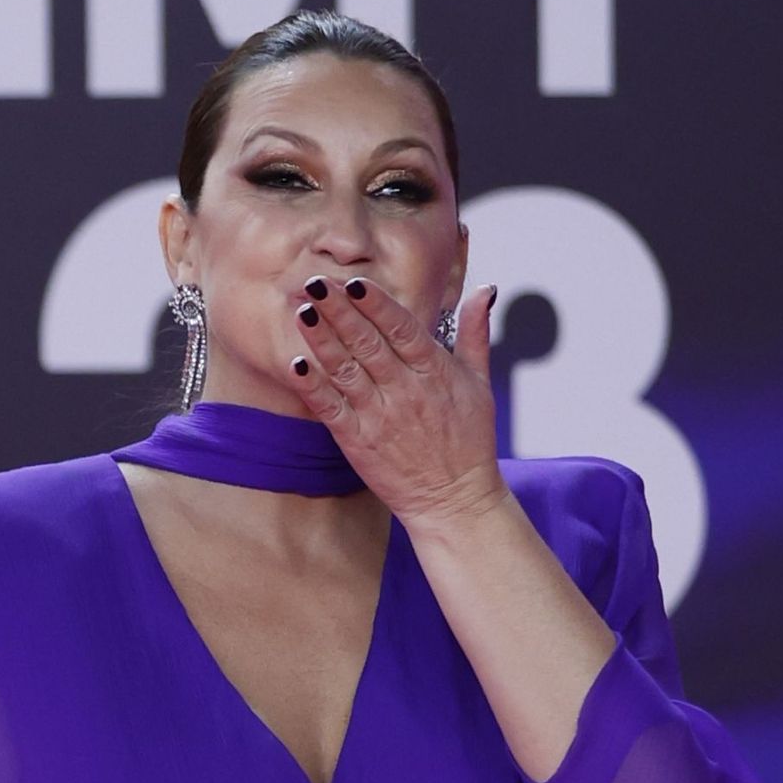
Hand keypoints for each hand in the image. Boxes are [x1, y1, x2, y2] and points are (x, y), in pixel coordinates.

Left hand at [290, 276, 503, 529]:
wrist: (454, 501)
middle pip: (367, 342)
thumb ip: (476, 333)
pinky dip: (314, 387)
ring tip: (303, 313)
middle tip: (316, 283)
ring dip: (322, 340)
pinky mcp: (359, 443)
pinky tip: (297, 365)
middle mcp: (405, 391)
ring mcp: (380, 417)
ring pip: (346, 370)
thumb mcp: (481, 383)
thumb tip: (486, 290)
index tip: (356, 282)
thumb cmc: (469, 442)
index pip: (401, 328)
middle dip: (340, 311)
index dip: (377, 304)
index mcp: (434, 372)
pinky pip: (332, 409)